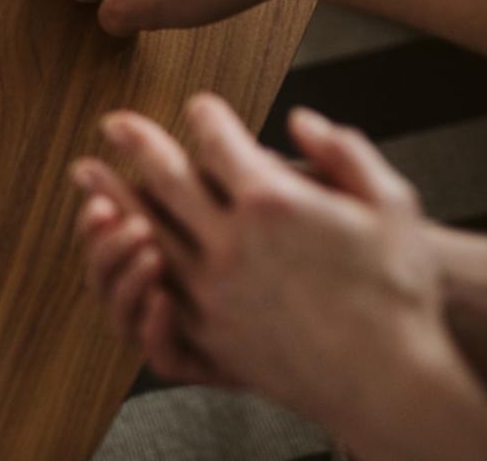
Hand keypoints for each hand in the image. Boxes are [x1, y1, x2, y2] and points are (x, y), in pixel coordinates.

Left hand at [74, 95, 479, 439]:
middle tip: (112, 123)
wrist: (392, 378)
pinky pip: (155, 290)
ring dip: (113, 196)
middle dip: (138, 144)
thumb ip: (345, 151)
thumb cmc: (399, 288)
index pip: (219, 141)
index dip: (206, 117)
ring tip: (88, 173)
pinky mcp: (209, 331)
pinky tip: (121, 246)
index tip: (199, 107)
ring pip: (146, 230)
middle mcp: (232, 242)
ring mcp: (213, 290)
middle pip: (166, 178)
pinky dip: (131, 262)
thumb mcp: (392, 204)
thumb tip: (301, 118)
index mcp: (273, 202)